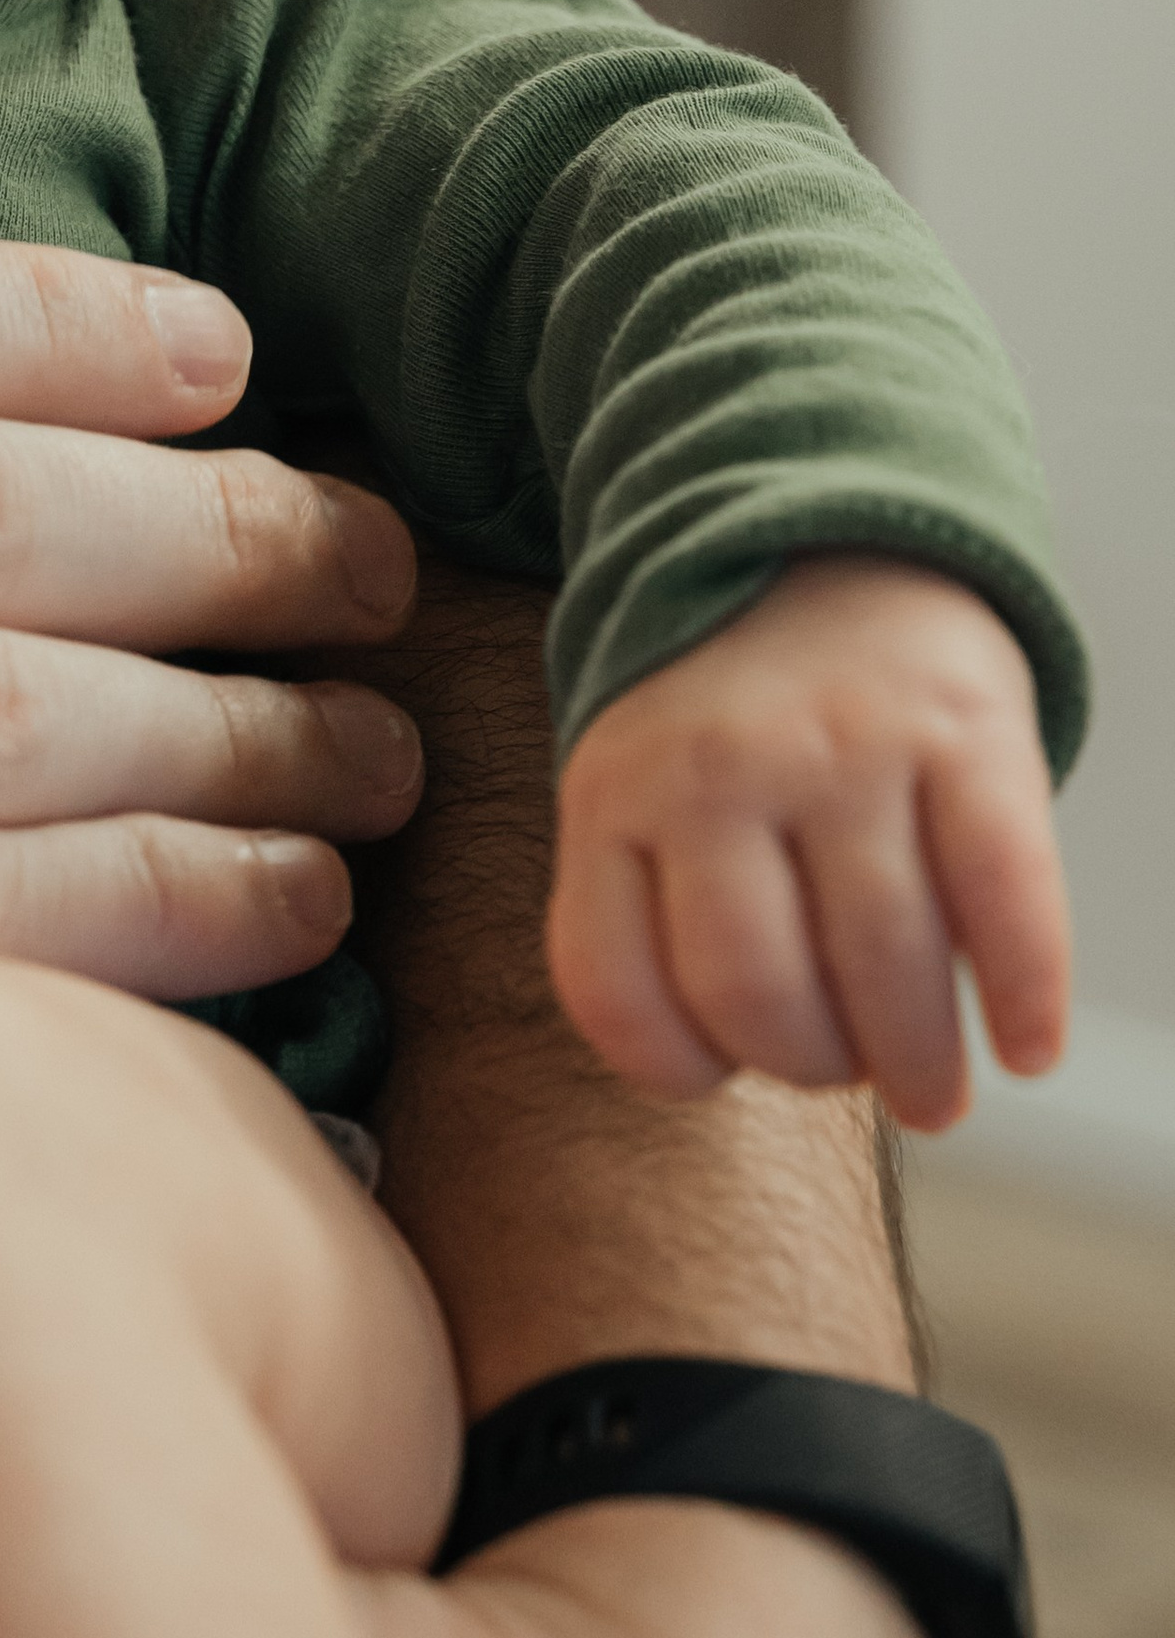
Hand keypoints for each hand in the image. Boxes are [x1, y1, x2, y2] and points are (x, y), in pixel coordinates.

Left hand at [547, 555, 1070, 1130]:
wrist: (832, 543)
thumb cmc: (731, 713)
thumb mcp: (636, 781)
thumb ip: (641, 904)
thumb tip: (704, 1066)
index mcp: (615, 789)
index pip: (616, 986)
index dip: (674, 1064)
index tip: (724, 1072)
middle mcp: (720, 765)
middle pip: (755, 993)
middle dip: (807, 1069)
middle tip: (844, 1074)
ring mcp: (846, 745)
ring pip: (882, 964)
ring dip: (915, 1064)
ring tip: (929, 1094)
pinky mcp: (967, 730)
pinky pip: (1003, 897)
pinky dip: (1023, 996)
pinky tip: (1023, 1048)